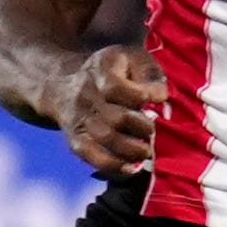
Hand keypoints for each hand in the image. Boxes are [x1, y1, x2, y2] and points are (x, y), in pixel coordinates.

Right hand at [52, 44, 165, 175]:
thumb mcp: (132, 59)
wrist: (65, 83)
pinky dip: (114, 165)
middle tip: (151, 130)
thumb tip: (161, 98)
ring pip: (105, 139)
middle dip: (142, 128)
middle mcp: (86, 94)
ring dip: (132, 150)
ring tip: (146, 150)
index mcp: (101, 69)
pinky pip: (92, 156)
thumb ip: (150, 74)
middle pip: (116, 118)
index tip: (154, 99)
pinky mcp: (75, 139)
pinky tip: (131, 168)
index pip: (115, 87)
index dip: (141, 96)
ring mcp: (79, 118)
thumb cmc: (111, 72)